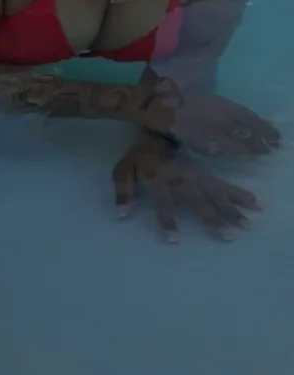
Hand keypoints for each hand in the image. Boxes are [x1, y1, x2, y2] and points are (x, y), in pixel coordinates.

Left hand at [112, 133, 260, 241]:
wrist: (155, 134)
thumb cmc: (139, 158)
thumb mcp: (123, 171)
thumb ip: (123, 192)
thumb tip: (121, 215)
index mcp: (158, 178)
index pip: (162, 200)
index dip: (167, 219)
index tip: (174, 240)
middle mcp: (180, 178)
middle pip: (197, 199)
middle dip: (211, 217)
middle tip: (227, 235)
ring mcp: (196, 175)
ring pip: (215, 193)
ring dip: (231, 209)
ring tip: (246, 226)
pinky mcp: (205, 174)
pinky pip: (224, 184)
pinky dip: (239, 194)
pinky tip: (254, 203)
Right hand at [148, 78, 280, 156]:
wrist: (152, 104)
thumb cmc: (172, 87)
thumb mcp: (194, 77)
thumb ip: (210, 79)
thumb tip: (220, 73)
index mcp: (222, 104)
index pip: (249, 119)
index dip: (263, 128)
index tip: (275, 135)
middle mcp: (221, 121)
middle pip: (246, 134)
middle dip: (260, 142)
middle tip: (271, 148)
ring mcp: (210, 134)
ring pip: (236, 145)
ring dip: (249, 150)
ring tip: (259, 153)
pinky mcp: (198, 143)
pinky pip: (219, 150)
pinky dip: (229, 152)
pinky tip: (233, 154)